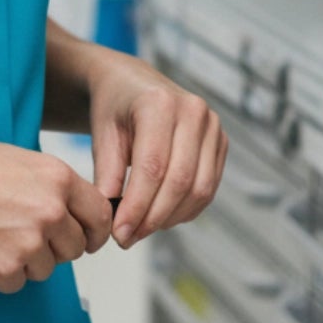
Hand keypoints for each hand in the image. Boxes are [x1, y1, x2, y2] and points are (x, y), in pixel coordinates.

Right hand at [0, 133, 114, 293]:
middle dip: (55, 247)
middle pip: (75, 248)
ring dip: (25, 260)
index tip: (88, 240)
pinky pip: (16, 284)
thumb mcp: (17, 159)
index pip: (99, 215)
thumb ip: (50, 186)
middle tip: (22, 235)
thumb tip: (72, 213)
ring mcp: (28, 243)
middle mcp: (50, 211)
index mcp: (57, 178)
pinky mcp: (3, 269)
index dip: (95, 232)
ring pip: (46, 269)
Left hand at [86, 49, 226, 248]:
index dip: (137, 206)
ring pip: (199, 189)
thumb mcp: (102, 135)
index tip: (119, 233)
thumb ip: (107, 175)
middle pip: (180, 181)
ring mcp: (212, 126)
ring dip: (170, 218)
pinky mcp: (220, 142)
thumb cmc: (114, 108)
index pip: (153, 167)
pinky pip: (208, 188)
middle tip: (127, 239)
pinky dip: (185, 210)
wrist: (131, 83)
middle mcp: (194, 111)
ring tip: (141, 230)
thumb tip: (113, 219)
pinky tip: (160, 216)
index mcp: (160, 103)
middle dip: (153, 218)